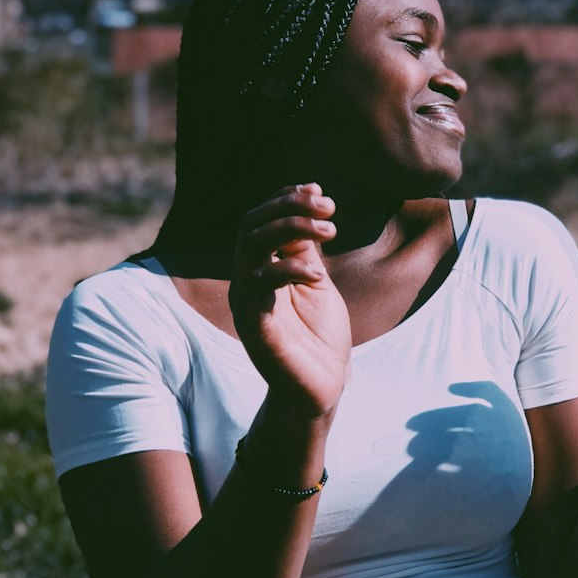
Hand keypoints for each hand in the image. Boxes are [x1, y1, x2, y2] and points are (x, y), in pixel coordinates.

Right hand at [229, 183, 350, 416]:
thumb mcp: (316, 281)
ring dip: (292, 228)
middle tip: (329, 207)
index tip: (318, 191)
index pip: (259, 220)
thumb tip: (309, 204)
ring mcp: (248, 301)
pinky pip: (261, 282)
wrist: (322, 387)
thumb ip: (305, 249)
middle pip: (251, 224)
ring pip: (251, 245)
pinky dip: (291, 268)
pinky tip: (318, 275)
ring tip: (330, 231)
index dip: (285, 199)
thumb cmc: (320, 337)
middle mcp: (247, 280)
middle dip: (289, 207)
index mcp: (261, 268)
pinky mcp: (254, 323)